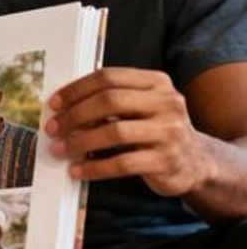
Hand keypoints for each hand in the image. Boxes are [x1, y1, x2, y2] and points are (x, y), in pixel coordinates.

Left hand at [45, 67, 215, 197]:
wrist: (196, 162)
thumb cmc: (155, 130)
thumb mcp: (141, 107)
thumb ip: (110, 101)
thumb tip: (62, 108)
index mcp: (156, 82)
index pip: (108, 77)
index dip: (77, 89)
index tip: (54, 103)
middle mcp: (167, 103)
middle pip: (110, 101)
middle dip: (75, 115)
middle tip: (53, 128)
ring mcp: (170, 132)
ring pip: (115, 133)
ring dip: (80, 142)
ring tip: (60, 149)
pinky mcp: (167, 161)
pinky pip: (123, 164)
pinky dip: (95, 168)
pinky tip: (78, 171)